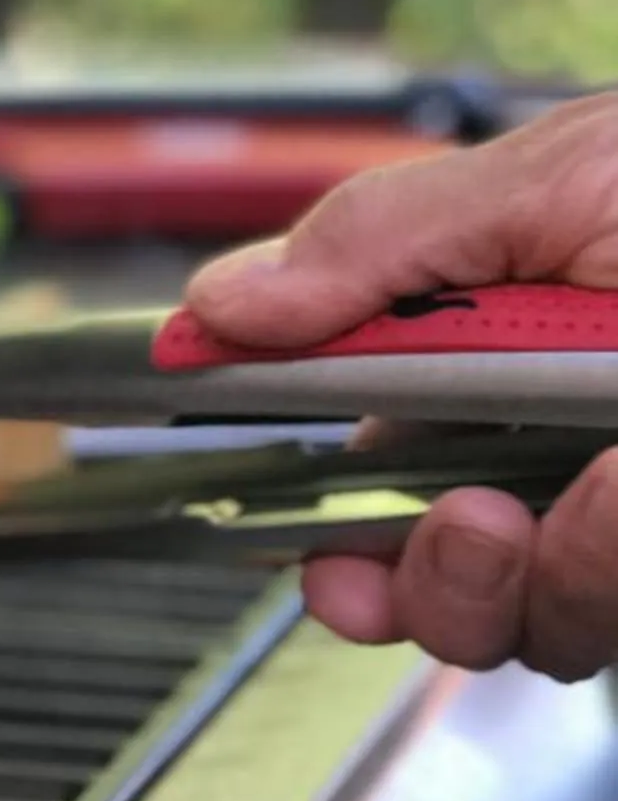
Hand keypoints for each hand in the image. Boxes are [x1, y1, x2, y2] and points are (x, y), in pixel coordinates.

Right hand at [185, 92, 617, 676]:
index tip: (313, 553)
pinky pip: (617, 595)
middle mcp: (577, 468)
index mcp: (505, 378)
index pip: (384, 499)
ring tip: (580, 492)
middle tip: (461, 533)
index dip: (334, 546)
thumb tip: (223, 307)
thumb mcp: (555, 173)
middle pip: (462, 603)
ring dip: (554, 577)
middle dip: (438, 592)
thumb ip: (378, 248)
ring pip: (556, 627)